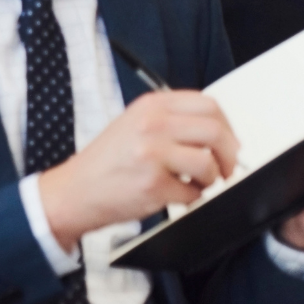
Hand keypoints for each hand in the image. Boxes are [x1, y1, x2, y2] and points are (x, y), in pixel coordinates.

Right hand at [38, 91, 239, 253]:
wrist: (74, 191)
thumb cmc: (105, 162)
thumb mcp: (134, 124)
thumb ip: (171, 120)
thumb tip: (216, 131)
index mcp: (150, 106)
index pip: (208, 105)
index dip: (227, 127)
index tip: (227, 141)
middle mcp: (152, 125)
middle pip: (215, 132)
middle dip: (229, 154)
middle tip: (225, 167)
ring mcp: (152, 154)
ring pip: (208, 163)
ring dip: (211, 179)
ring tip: (197, 183)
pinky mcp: (153, 184)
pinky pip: (193, 193)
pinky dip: (191, 198)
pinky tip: (176, 194)